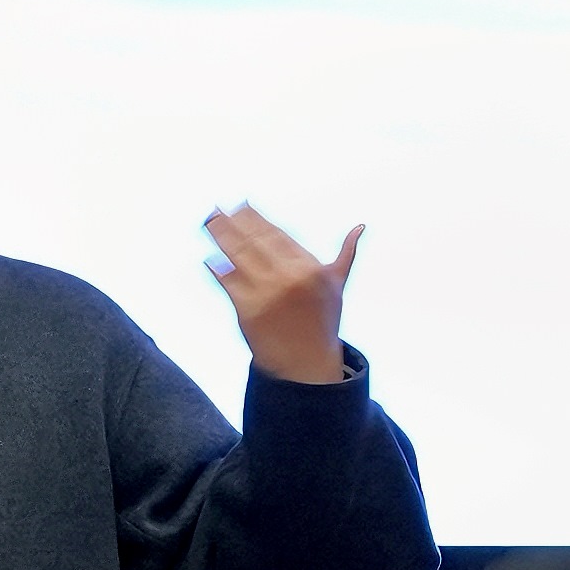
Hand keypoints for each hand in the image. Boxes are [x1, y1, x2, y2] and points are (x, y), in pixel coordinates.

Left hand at [206, 204, 361, 385]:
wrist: (307, 365)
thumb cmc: (322, 323)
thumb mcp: (336, 286)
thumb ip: (346, 253)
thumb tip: (360, 228)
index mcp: (309, 267)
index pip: (276, 234)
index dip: (255, 218)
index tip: (241, 205)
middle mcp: (289, 277)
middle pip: (254, 240)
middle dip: (234, 221)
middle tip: (218, 208)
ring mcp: (267, 293)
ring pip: (238, 256)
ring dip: (221, 236)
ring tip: (210, 221)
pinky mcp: (248, 310)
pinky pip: (228, 283)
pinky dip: (218, 269)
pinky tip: (210, 258)